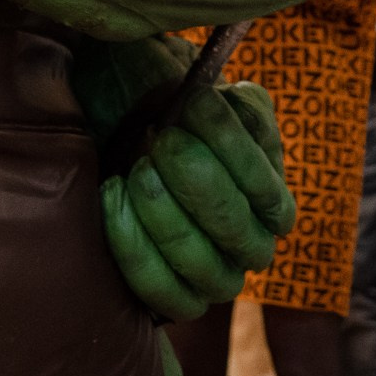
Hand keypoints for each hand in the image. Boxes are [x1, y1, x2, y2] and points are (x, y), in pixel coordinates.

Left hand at [101, 80, 295, 320]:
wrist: (108, 132)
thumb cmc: (146, 101)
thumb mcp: (178, 76)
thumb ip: (197, 77)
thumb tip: (198, 85)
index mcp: (267, 173)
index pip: (266, 175)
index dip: (232, 141)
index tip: (191, 103)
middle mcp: (256, 230)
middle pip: (240, 225)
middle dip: (199, 180)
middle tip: (161, 140)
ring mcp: (223, 270)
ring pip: (210, 268)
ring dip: (167, 219)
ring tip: (133, 171)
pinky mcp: (183, 299)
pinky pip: (169, 294)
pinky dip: (137, 250)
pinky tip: (111, 198)